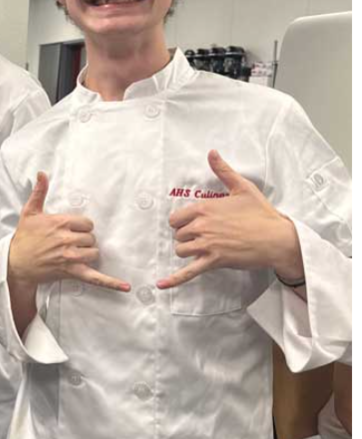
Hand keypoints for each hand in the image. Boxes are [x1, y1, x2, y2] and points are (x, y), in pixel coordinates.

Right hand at [7, 172, 129, 291]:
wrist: (15, 263)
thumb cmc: (24, 238)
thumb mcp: (30, 212)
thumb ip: (39, 192)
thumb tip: (42, 174)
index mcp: (60, 223)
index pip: (87, 223)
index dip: (81, 227)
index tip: (71, 231)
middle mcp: (66, 239)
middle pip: (91, 238)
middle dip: (83, 241)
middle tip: (68, 244)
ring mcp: (70, 256)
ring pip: (93, 252)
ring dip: (87, 253)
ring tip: (73, 254)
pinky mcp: (71, 272)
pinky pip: (95, 278)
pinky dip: (111, 282)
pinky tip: (125, 287)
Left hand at [157, 150, 303, 288]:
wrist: (278, 238)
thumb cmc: (261, 213)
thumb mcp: (242, 187)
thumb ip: (223, 171)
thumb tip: (211, 152)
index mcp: (204, 208)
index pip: (176, 218)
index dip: (183, 222)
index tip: (194, 224)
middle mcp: (201, 226)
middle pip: (178, 235)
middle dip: (188, 236)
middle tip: (206, 236)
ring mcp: (206, 244)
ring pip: (181, 250)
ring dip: (188, 250)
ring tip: (204, 248)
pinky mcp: (213, 261)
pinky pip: (188, 272)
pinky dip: (174, 279)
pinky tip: (161, 285)